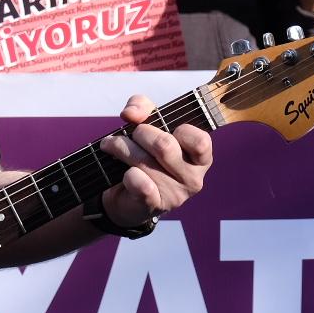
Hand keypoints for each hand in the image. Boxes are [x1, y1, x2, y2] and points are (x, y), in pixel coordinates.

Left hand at [96, 94, 213, 227]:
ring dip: (122, 148)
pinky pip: (140, 184)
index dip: (179, 129)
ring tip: (113, 146)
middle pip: (165, 145)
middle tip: (131, 135)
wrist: (126, 194)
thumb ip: (142, 107)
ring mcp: (176, 194)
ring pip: (145, 162)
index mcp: (200, 157)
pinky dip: (128, 175)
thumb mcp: (148, 124)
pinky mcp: (155, 205)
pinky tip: (124, 173)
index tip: (162, 127)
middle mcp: (193, 178)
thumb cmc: (145, 154)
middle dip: (141, 133)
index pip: (200, 141)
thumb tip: (132, 113)